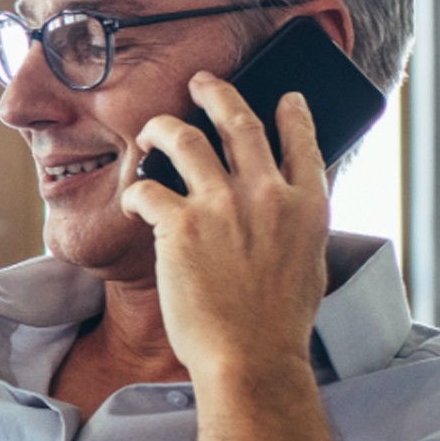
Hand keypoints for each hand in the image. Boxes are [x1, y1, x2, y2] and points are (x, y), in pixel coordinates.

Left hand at [120, 71, 330, 380]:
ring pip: (185, 139)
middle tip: (200, 81)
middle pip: (238, 121)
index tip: (284, 97)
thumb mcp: (308, 266)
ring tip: (152, 129)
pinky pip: (147, 188)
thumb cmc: (276, 326)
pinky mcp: (179, 225)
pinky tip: (131, 204)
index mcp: (306, 206)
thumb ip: (297, 228)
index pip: (302, 141)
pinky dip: (135, 192)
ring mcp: (221, 205)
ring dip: (162, 127)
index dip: (292, 113)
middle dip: (216, 92)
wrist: (249, 359)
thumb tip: (289, 208)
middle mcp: (266, 194)